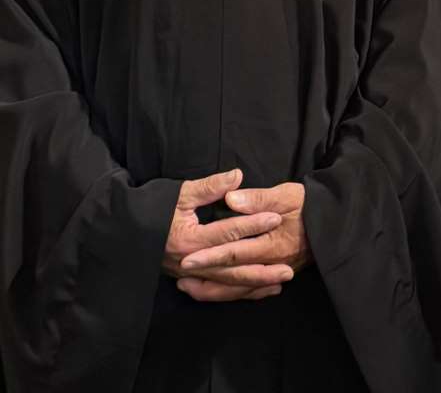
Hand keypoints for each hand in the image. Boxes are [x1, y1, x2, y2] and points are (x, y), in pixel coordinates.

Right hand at [164, 169, 288, 302]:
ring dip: (253, 286)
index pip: (227, 232)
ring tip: (278, 283)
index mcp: (188, 239)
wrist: (125, 230)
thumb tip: (237, 176)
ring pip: (226, 285)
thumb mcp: (180, 193)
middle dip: (261, 269)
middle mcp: (190, 263)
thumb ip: (210, 187)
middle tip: (287, 269)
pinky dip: (237, 292)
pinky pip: (216, 291)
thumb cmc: (153, 208)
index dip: (251, 224)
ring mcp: (189, 275)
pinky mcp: (189, 279)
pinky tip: (256, 291)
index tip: (275, 218)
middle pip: (231, 268)